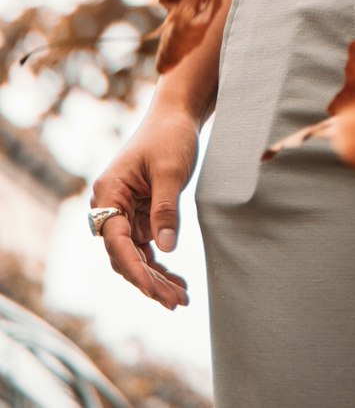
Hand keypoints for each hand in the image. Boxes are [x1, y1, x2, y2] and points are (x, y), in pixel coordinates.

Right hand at [90, 103, 200, 309]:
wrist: (176, 115)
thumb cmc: (170, 136)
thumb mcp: (171, 171)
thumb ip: (166, 210)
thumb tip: (166, 251)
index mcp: (108, 193)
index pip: (117, 243)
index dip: (135, 270)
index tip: (154, 291)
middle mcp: (111, 206)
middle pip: (124, 255)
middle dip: (149, 281)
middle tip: (176, 303)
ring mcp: (125, 212)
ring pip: (136, 256)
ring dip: (157, 278)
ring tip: (181, 299)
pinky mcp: (140, 214)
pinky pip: (147, 247)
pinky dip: (161, 264)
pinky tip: (178, 283)